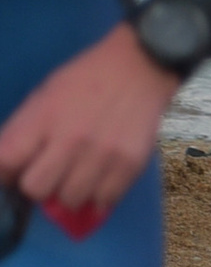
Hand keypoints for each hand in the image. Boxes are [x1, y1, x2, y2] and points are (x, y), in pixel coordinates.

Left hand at [0, 22, 181, 229]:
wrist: (141, 65)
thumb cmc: (85, 79)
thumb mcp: (45, 95)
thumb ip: (22, 132)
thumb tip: (7, 170)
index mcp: (44, 117)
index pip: (6, 162)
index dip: (6, 173)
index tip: (16, 172)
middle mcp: (72, 139)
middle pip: (36, 189)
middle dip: (40, 184)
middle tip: (52, 171)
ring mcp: (103, 154)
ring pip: (70, 200)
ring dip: (71, 191)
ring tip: (80, 172)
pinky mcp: (130, 165)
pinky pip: (104, 201)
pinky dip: (99, 195)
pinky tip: (101, 175)